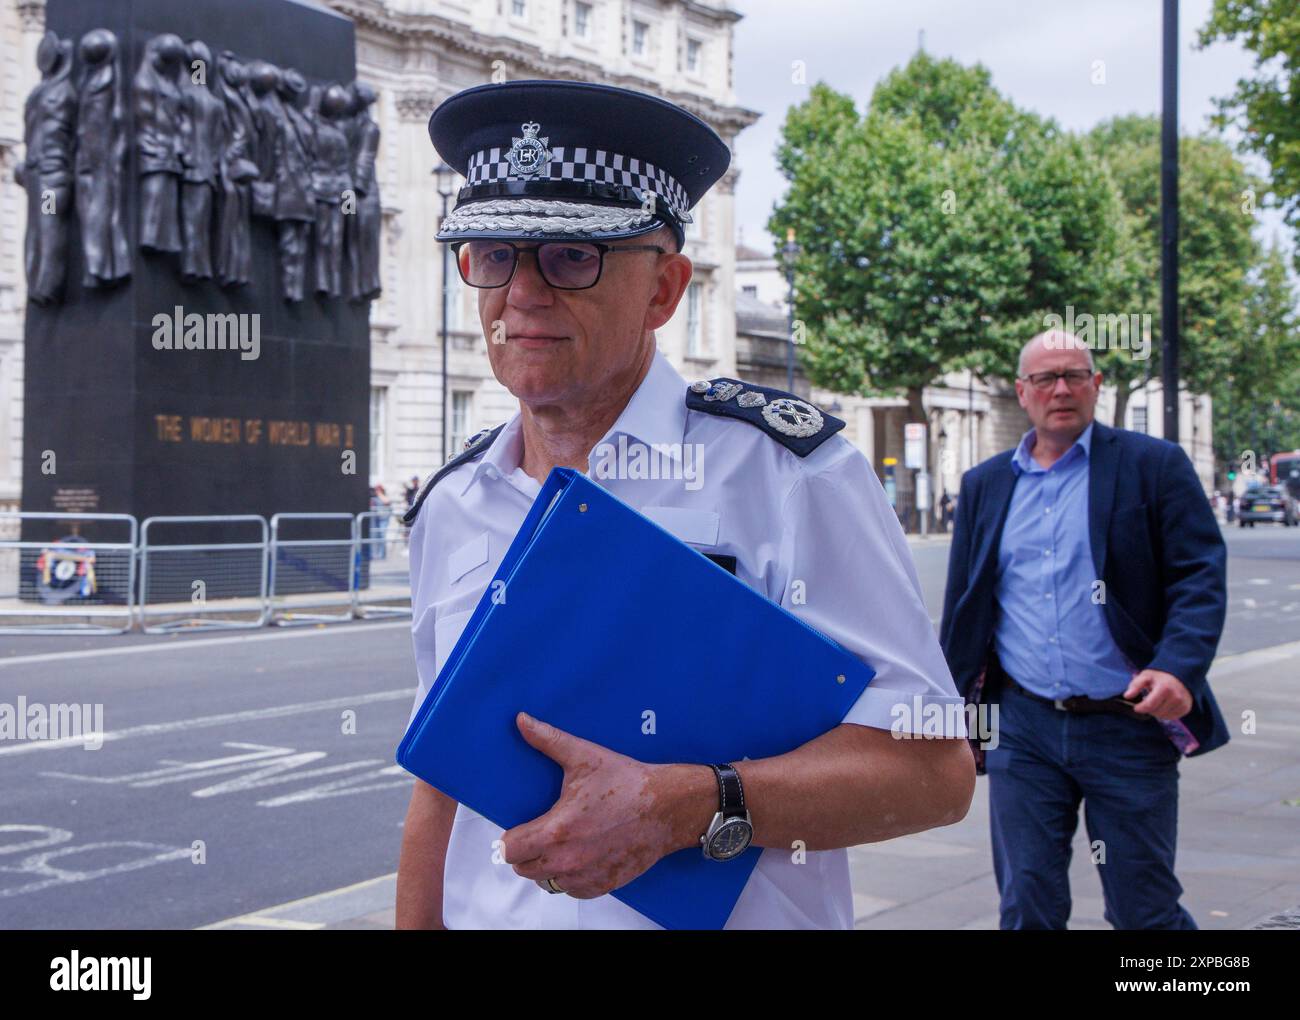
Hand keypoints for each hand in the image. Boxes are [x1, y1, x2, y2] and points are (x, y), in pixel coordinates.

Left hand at [501, 713, 706, 898]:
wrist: (667, 806)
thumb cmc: (626, 782)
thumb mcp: (584, 756)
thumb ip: (548, 740)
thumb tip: (522, 721)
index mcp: (556, 831)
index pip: (510, 850)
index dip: (510, 838)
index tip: (519, 828)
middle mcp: (568, 860)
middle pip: (524, 869)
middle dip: (526, 852)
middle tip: (540, 832)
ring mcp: (585, 876)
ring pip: (547, 882)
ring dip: (547, 867)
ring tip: (559, 844)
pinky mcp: (603, 885)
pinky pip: (572, 890)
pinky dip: (570, 878)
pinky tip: (580, 856)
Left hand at [1124, 669, 1192, 719]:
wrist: (1180, 676)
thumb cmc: (1160, 677)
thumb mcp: (1145, 676)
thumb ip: (1135, 685)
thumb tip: (1126, 696)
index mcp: (1165, 688)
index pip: (1149, 705)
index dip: (1140, 708)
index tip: (1136, 707)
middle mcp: (1176, 697)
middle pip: (1155, 712)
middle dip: (1148, 708)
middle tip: (1148, 700)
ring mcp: (1182, 704)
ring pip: (1163, 716)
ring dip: (1156, 711)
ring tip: (1157, 701)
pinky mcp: (1186, 709)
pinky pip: (1171, 717)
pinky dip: (1165, 713)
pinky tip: (1164, 705)